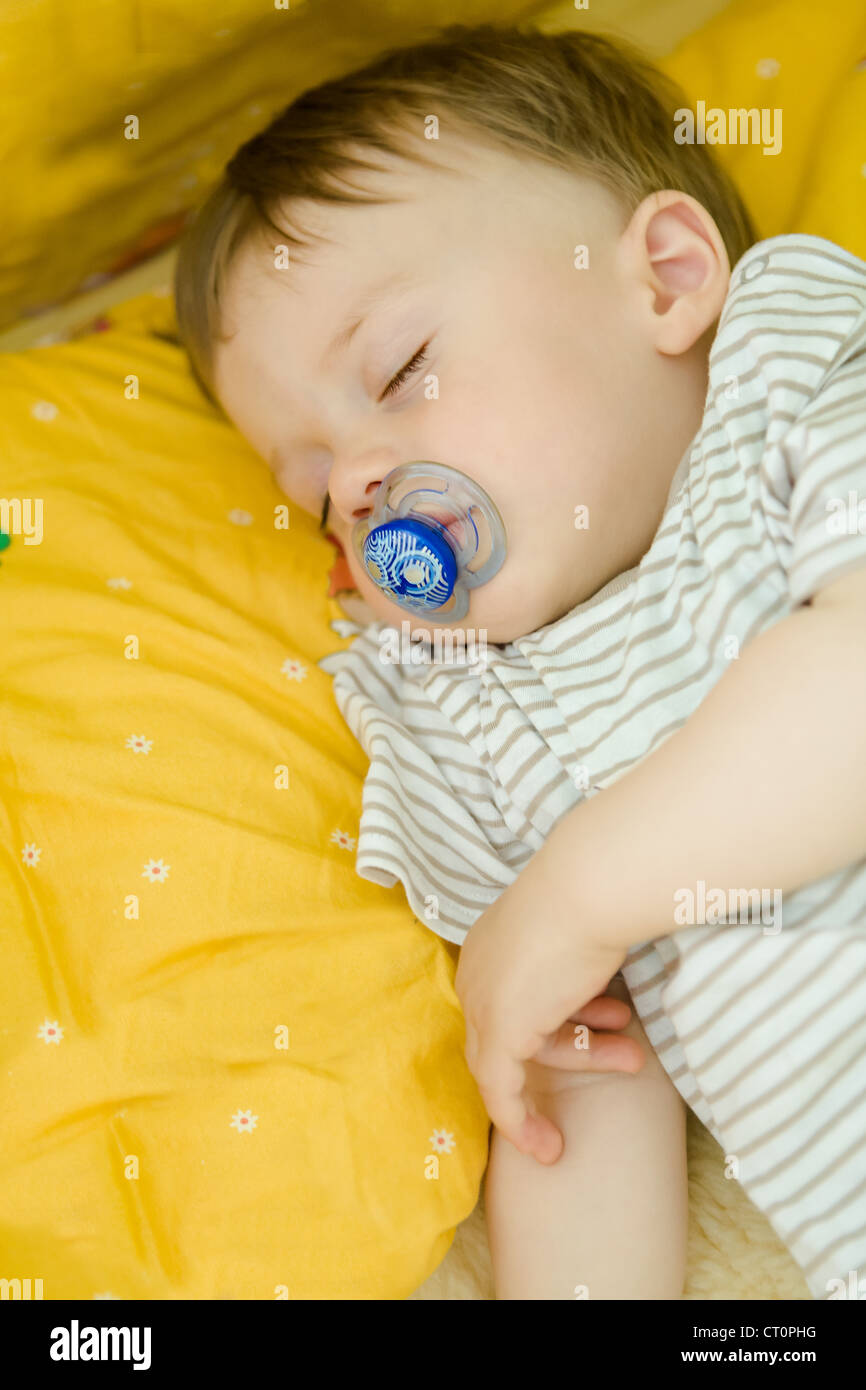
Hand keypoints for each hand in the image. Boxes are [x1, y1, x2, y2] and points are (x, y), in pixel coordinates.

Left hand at [454, 861, 631, 1163]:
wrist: (591, 886)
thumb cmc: (596, 894)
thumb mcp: (584, 926)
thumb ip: (581, 952)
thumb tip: (606, 955)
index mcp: (490, 943)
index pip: (511, 997)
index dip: (559, 1017)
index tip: (600, 1027)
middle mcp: (476, 971)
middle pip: (515, 1027)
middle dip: (576, 1040)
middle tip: (629, 1047)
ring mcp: (482, 1003)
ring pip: (515, 1059)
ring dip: (579, 1064)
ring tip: (634, 1061)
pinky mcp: (497, 1034)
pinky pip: (499, 1092)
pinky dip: (519, 1122)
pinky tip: (548, 1147)